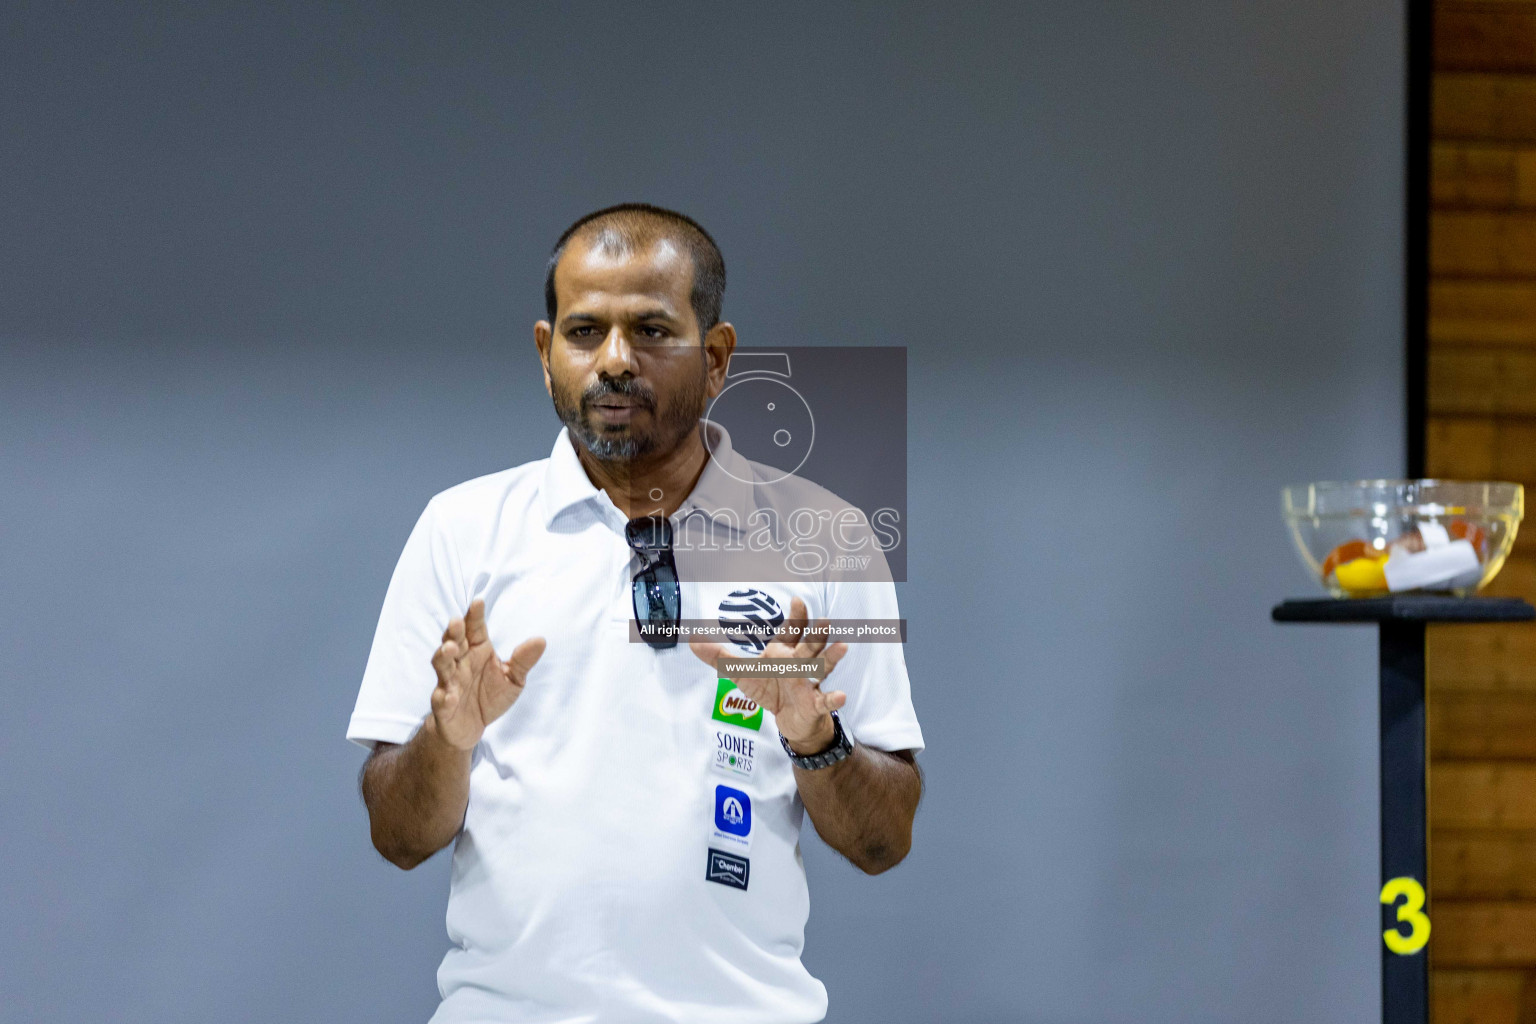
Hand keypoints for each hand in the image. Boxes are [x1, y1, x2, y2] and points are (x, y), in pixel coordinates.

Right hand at [429, 600, 545, 750]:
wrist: (470, 727)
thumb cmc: (490, 696)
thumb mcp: (512, 679)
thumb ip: (523, 660)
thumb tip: (541, 640)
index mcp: (477, 651)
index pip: (474, 629)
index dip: (474, 616)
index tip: (478, 602)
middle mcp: (460, 663)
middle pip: (453, 642)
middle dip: (453, 632)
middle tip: (456, 622)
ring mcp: (449, 682)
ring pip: (442, 666)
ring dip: (443, 657)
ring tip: (449, 649)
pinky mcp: (443, 705)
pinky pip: (441, 699)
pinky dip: (444, 697)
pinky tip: (449, 695)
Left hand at [690, 597, 848, 751]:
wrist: (790, 719)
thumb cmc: (770, 688)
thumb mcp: (741, 673)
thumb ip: (718, 656)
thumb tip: (691, 640)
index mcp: (784, 652)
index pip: (792, 631)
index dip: (796, 616)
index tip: (798, 600)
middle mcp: (799, 663)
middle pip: (809, 645)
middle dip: (816, 633)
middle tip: (825, 619)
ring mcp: (809, 682)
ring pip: (822, 667)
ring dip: (831, 658)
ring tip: (842, 647)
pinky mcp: (814, 704)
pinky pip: (824, 700)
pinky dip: (833, 698)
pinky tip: (841, 695)